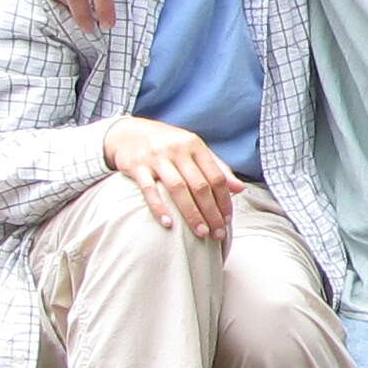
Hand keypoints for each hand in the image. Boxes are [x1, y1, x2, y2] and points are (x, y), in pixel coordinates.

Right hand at [102, 116, 235, 240]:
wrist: (127, 133)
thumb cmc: (167, 145)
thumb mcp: (193, 149)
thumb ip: (217, 168)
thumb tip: (240, 189)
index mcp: (195, 145)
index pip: (216, 176)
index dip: (225, 200)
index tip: (228, 220)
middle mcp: (177, 149)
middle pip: (200, 185)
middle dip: (211, 212)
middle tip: (218, 234)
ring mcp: (156, 157)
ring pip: (178, 189)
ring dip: (192, 214)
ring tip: (201, 233)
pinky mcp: (136, 166)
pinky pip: (149, 190)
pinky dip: (159, 207)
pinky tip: (169, 224)